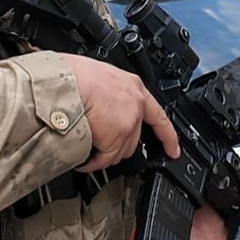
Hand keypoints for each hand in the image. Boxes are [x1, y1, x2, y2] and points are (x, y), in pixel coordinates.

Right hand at [60, 54, 178, 172]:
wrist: (66, 82)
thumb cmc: (73, 76)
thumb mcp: (98, 76)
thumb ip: (108, 93)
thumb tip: (98, 105)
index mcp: (133, 87)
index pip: (158, 115)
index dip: (167, 136)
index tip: (173, 150)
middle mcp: (135, 105)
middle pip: (133, 139)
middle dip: (116, 146)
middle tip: (98, 146)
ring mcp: (129, 122)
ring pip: (120, 151)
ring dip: (103, 155)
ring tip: (86, 151)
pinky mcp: (118, 136)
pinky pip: (105, 158)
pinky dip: (93, 163)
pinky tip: (84, 161)